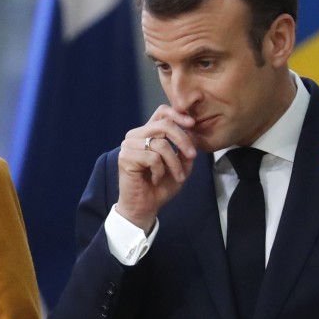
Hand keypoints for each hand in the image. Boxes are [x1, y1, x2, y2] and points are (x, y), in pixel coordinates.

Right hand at [116, 105, 197, 230]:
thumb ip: (185, 148)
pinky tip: (156, 179)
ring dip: (174, 163)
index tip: (192, 124)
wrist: (145, 207)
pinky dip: (160, 171)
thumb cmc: (161, 186)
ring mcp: (129, 145)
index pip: (162, 112)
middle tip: (193, 156)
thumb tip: (191, 132)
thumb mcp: (181, 165)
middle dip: (183, 140)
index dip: (178, 114)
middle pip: (165, 125)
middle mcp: (136, 135)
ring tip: (176, 176)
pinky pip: (152, 158)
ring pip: (161, 144)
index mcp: (148, 132)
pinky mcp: (125, 157)